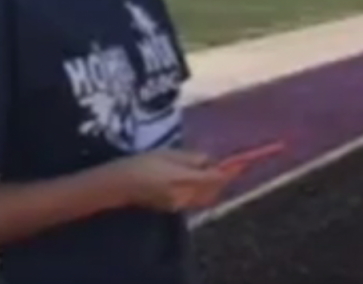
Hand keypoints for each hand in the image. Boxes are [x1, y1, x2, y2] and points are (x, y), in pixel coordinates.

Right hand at [106, 149, 238, 211]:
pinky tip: (192, 178)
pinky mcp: (173, 208)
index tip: (243, 162)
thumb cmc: (142, 163)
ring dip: (211, 184)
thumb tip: (210, 161)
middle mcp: (185, 196)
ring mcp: (179, 205)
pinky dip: (200, 189)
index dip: (231, 171)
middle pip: (214, 189)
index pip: (216, 178)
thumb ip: (192, 159)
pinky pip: (194, 199)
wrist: (119, 185)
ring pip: (205, 196)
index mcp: (184, 180)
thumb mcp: (168, 154)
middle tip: (225, 163)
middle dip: (222, 178)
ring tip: (205, 169)